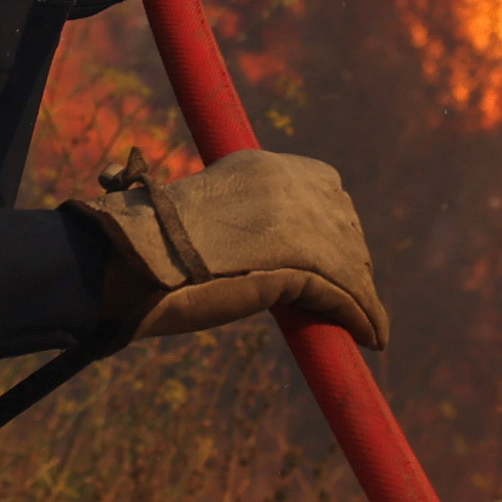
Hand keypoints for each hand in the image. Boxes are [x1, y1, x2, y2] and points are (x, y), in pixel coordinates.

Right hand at [81, 148, 389, 346]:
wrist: (128, 263)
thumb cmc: (144, 246)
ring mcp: (294, 223)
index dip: (336, 225)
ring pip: (350, 264)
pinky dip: (365, 318)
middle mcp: (285, 185)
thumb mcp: (198, 214)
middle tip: (355, 293)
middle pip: (345, 224)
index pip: (326, 187)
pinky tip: (373, 336)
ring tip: (370, 326)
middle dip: (354, 261)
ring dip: (363, 298)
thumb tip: (241, 243)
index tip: (336, 253)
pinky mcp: (296, 265)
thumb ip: (233, 216)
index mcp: (261, 165)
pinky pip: (345, 295)